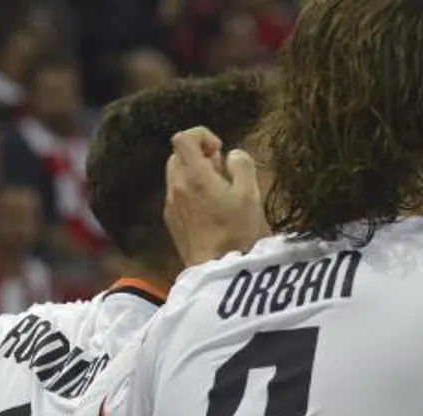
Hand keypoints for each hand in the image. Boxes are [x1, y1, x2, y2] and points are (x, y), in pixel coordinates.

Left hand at [164, 126, 266, 266]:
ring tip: (218, 194)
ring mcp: (171, 205)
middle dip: (200, 156)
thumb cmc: (237, 233)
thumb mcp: (251, 195)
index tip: (220, 151)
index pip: (184, 137)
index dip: (202, 136)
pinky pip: (178, 196)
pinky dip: (191, 193)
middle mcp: (176, 186)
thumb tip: (233, 155)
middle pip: (178, 155)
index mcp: (194, 175)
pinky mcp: (172, 222)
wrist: (217, 272)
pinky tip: (210, 212)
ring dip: (195, 175)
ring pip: (177, 176)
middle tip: (222, 173)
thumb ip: (243, 166)